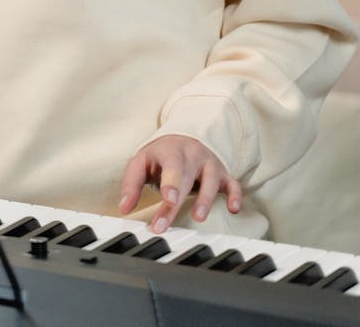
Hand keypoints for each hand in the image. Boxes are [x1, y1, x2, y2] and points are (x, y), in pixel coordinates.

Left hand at [119, 133, 241, 232]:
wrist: (185, 136)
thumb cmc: (162, 155)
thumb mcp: (142, 162)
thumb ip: (131, 184)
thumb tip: (124, 208)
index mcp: (171, 151)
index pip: (171, 166)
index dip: (170, 183)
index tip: (167, 200)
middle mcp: (192, 155)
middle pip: (185, 178)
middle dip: (175, 203)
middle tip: (164, 224)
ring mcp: (209, 164)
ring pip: (212, 179)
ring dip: (206, 198)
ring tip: (199, 217)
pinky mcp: (222, 174)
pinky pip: (233, 184)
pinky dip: (235, 195)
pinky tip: (234, 209)